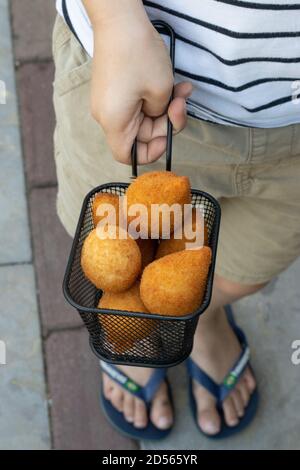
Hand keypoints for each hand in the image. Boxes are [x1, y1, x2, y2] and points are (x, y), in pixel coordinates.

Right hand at [90, 15, 192, 164]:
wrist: (118, 19)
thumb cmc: (138, 54)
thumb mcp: (161, 91)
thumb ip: (162, 115)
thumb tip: (158, 116)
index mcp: (114, 122)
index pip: (128, 155)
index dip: (150, 153)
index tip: (167, 138)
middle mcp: (107, 116)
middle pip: (139, 135)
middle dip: (165, 122)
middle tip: (182, 104)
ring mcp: (108, 102)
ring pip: (142, 117)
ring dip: (165, 107)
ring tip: (183, 90)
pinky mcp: (113, 89)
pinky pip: (136, 103)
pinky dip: (155, 97)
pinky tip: (173, 84)